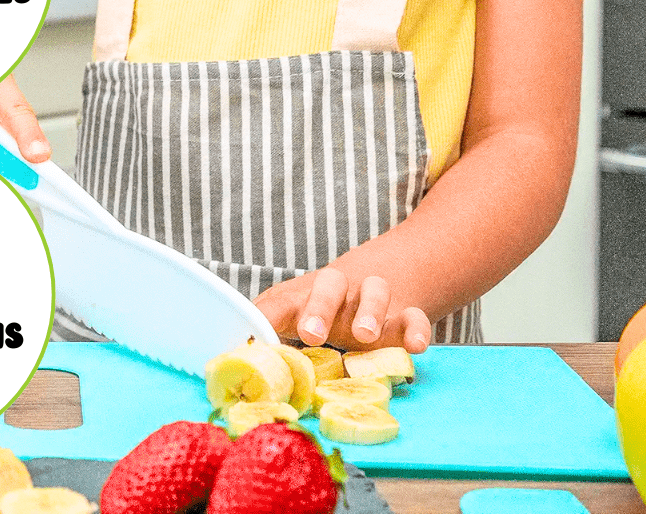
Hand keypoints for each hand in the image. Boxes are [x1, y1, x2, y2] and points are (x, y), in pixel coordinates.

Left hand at [255, 267, 430, 353]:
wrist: (368, 284)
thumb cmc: (318, 314)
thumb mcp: (290, 322)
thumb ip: (265, 340)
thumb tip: (229, 361)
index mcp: (302, 298)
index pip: (281, 301)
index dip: (267, 316)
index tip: (256, 335)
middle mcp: (337, 293)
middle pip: (328, 285)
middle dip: (319, 307)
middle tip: (310, 333)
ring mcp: (371, 301)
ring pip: (374, 291)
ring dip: (369, 310)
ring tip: (365, 335)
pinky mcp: (402, 316)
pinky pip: (413, 317)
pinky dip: (415, 329)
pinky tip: (416, 346)